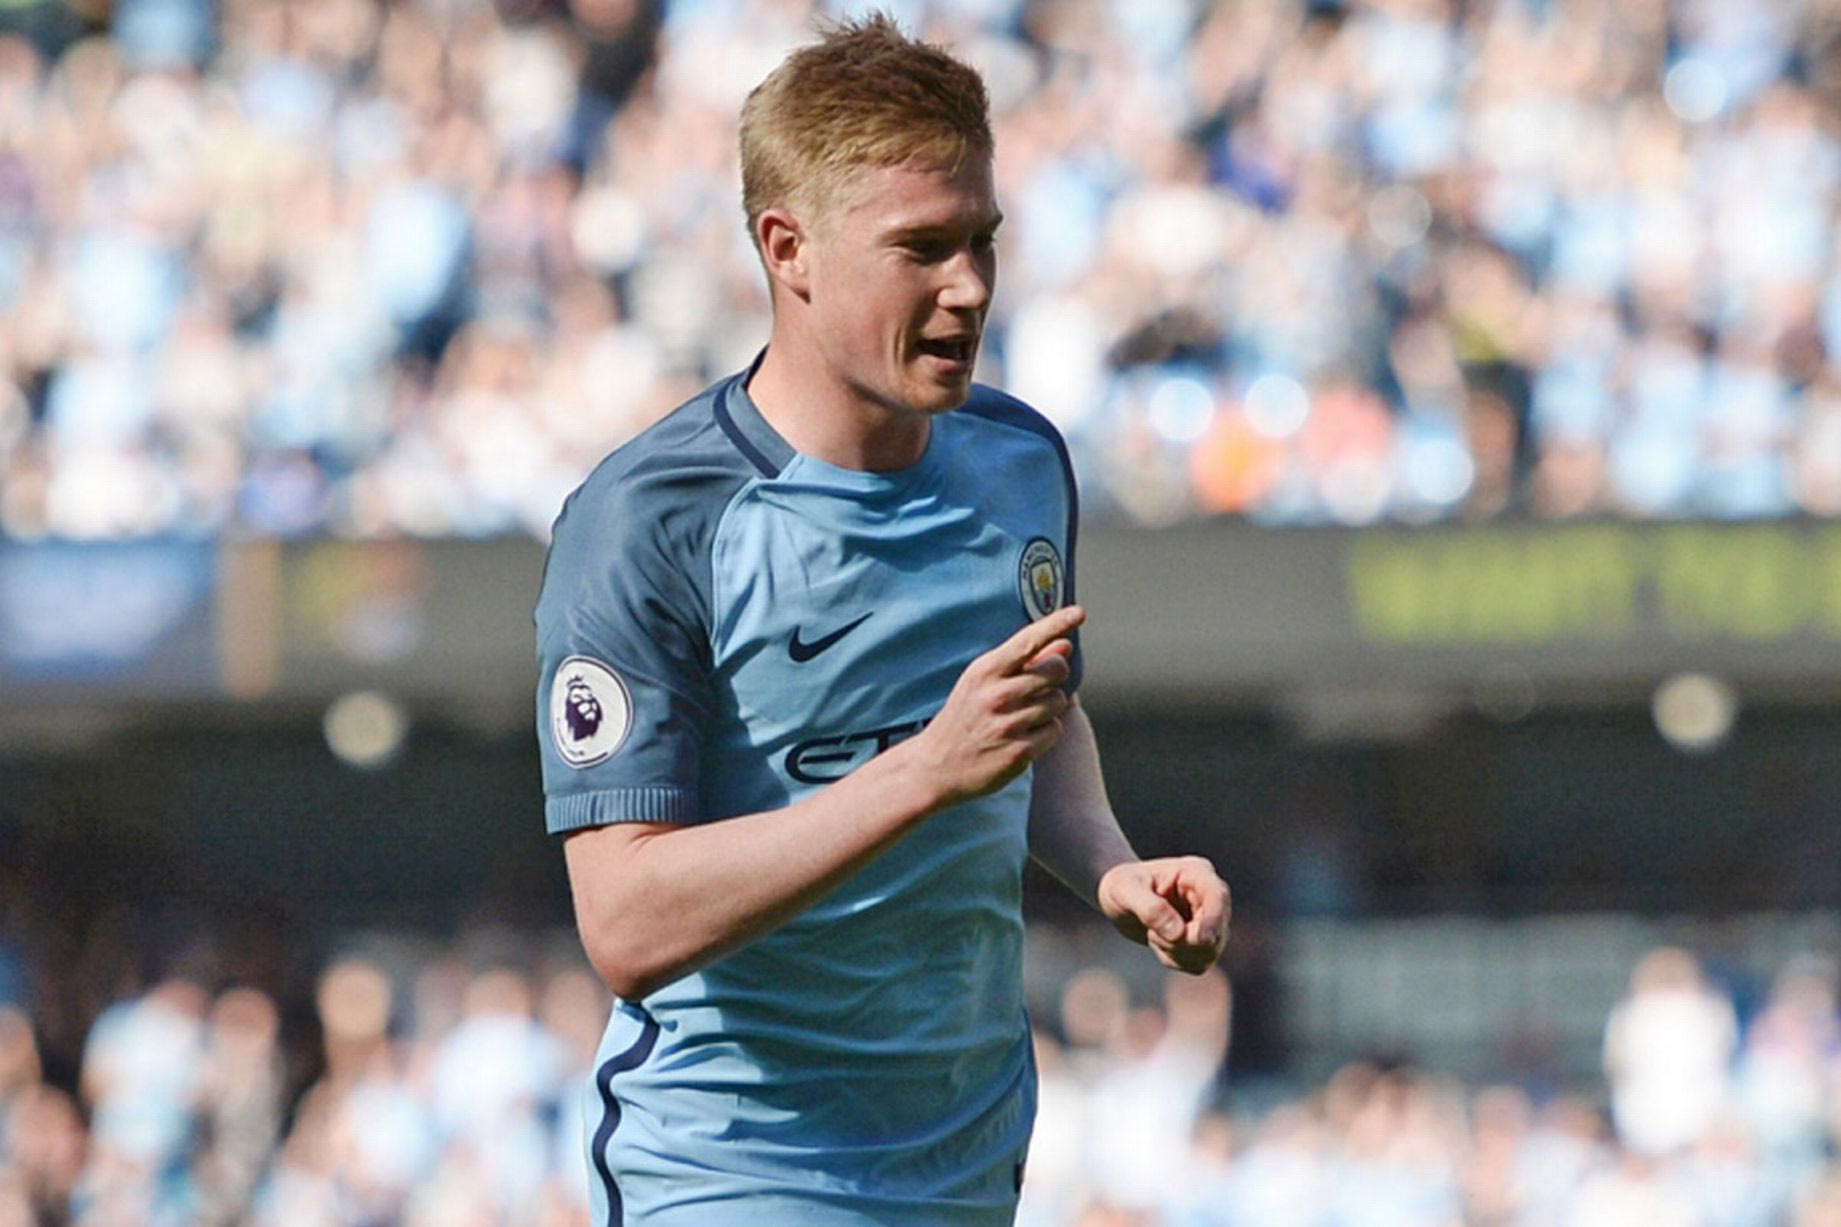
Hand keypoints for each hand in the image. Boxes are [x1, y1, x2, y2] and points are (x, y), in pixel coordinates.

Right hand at [905, 605, 1084, 806]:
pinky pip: (1055, 730)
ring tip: (1022, 717)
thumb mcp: (983, 683)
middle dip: (1054, 676)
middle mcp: (997, 695)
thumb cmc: (966, 716)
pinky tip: (1023, 737)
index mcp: (985, 671)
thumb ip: (1026, 663)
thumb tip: (1064, 645)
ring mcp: (1008, 725)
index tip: (1080, 612)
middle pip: (1056, 670)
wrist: (936, 766)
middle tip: (1036, 688)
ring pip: (1058, 701)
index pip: (1029, 640)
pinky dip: (1045, 732)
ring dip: (1048, 708)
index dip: (1057, 623)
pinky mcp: (1019, 753)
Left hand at [1097, 856, 1229, 974]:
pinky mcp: (1202, 941)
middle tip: (1151, 933)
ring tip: (1152, 933)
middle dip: (1182, 943)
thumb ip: (1150, 908)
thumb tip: (1178, 934)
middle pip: (1216, 932)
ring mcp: (1209, 920)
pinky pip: (1198, 964)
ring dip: (1176, 953)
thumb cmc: (1121, 885)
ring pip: (1209, 952)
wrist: (1118, 898)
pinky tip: (1159, 942)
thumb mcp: (1125, 889)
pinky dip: (1175, 960)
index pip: (1217, 895)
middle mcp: (1208, 896)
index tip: (1202, 940)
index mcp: (1195, 873)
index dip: (1214, 920)